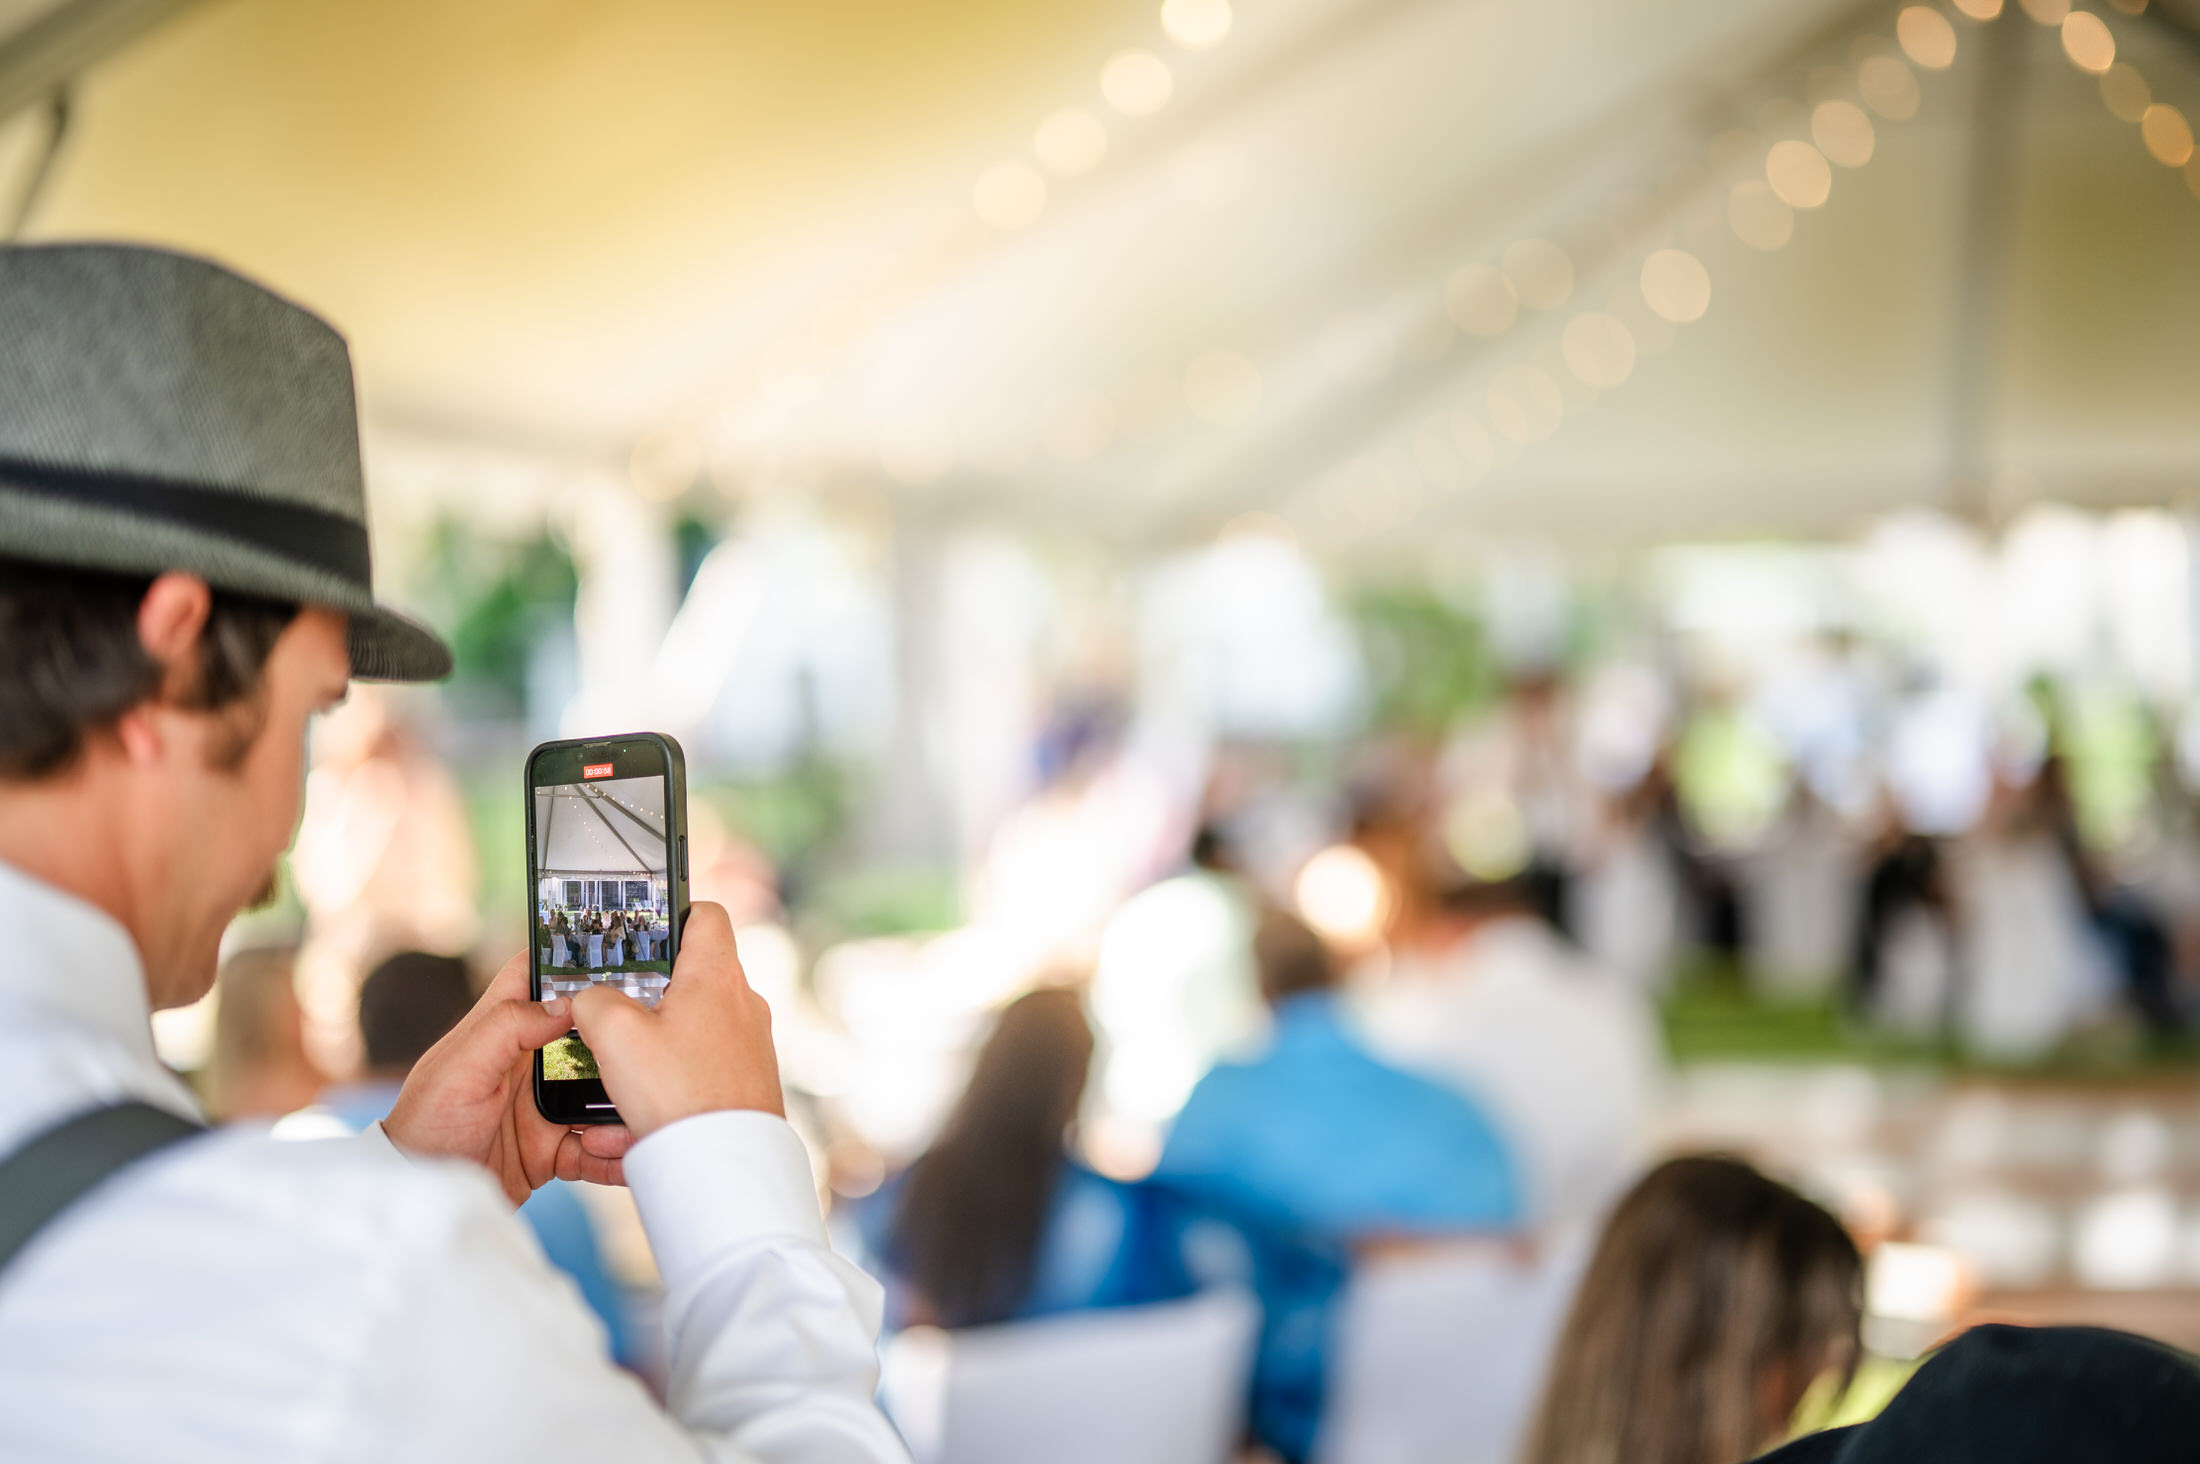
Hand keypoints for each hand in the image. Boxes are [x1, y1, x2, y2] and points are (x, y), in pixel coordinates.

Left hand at [384, 951, 633, 1206]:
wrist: (420, 1201)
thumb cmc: (424, 1127)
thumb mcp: (459, 1068)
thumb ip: (508, 1027)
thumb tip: (568, 1004)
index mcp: (501, 1031)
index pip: (535, 975)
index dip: (569, 956)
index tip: (615, 948)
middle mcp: (529, 1063)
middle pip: (588, 1034)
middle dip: (621, 1038)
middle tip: (656, 1041)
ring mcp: (544, 1107)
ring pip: (602, 1094)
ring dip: (623, 1105)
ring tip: (641, 1117)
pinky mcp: (553, 1150)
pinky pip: (598, 1148)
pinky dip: (616, 1155)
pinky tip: (630, 1158)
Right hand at [570, 901, 782, 1140]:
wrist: (724, 1167)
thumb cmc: (679, 1095)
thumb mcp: (615, 1035)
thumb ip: (594, 1001)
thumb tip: (590, 998)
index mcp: (718, 976)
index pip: (706, 914)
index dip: (672, 912)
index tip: (642, 930)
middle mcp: (744, 1004)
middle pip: (693, 976)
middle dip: (648, 993)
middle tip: (614, 1010)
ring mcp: (752, 1045)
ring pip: (692, 1030)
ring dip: (652, 1048)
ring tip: (618, 1077)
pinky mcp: (748, 1083)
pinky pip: (700, 1072)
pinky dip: (668, 1086)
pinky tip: (635, 1119)